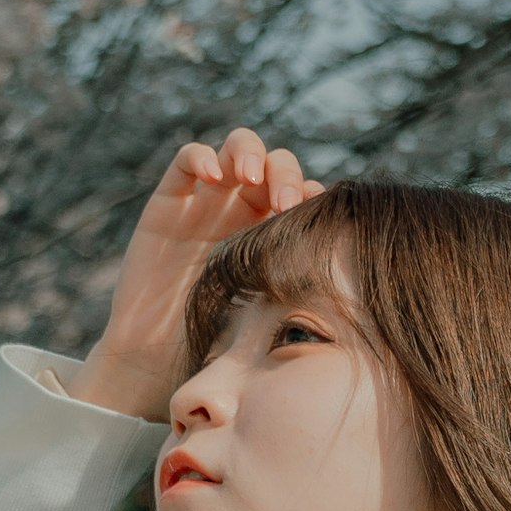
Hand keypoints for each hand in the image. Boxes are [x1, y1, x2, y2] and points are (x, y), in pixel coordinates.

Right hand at [74, 129, 319, 415]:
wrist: (159, 363)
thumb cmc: (218, 346)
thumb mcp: (271, 311)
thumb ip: (300, 279)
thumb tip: (351, 261)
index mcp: (274, 233)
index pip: (303, 192)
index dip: (313, 196)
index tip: (316, 220)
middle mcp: (243, 211)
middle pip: (275, 163)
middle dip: (285, 175)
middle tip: (285, 203)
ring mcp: (205, 202)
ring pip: (237, 148)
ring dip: (249, 154)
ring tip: (252, 178)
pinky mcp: (167, 202)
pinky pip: (186, 159)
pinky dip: (201, 156)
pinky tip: (213, 175)